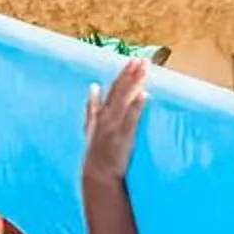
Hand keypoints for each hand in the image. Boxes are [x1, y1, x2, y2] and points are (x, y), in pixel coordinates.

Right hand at [84, 57, 148, 183]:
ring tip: (144, 69)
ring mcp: (115, 125)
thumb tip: (93, 86)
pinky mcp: (124, 136)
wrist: (98, 174)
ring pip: (126, 99)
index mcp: (100, 113)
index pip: (114, 89)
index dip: (124, 74)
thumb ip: (92, 106)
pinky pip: (131, 119)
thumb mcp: (89, 127)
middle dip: (131, 74)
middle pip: (120, 91)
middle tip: (142, 59)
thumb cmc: (95, 152)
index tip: (132, 60)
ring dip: (135, 83)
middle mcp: (107, 116)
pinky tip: (144, 94)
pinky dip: (136, 106)